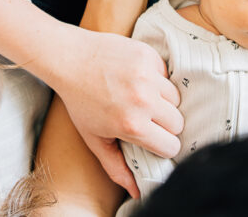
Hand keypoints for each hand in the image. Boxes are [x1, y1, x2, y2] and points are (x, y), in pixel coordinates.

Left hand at [48, 26, 182, 198]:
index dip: (161, 144)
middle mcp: (144, 101)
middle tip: (146, 118)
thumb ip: (116, 167)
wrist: (69, 59)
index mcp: (132, 126)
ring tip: (142, 98)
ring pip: (176, 97)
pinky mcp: (148, 55)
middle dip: (164, 124)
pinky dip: (156, 78)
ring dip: (163, 100)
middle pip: (177, 122)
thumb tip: (137, 192)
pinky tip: (137, 78)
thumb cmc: (79, 101)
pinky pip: (166, 74)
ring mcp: (148, 76)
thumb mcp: (94, 138)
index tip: (150, 139)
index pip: (171, 145)